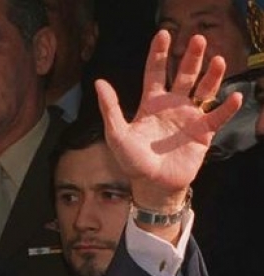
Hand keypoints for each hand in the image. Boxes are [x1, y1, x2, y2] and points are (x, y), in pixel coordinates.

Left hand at [96, 30, 242, 210]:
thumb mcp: (116, 134)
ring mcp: (190, 117)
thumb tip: (99, 82)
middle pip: (184, 75)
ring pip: (204, 90)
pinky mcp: (203, 132)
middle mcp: (172, 105)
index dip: (159, 54)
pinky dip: (226, 107)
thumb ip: (110, 108)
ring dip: (212, 75)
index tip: (163, 34)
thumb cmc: (132, 161)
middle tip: (197, 39)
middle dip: (190, 57)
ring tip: (218, 60)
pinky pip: (218, 116)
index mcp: (151, 103)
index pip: (155, 72)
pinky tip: (233, 97)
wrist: (152, 184)